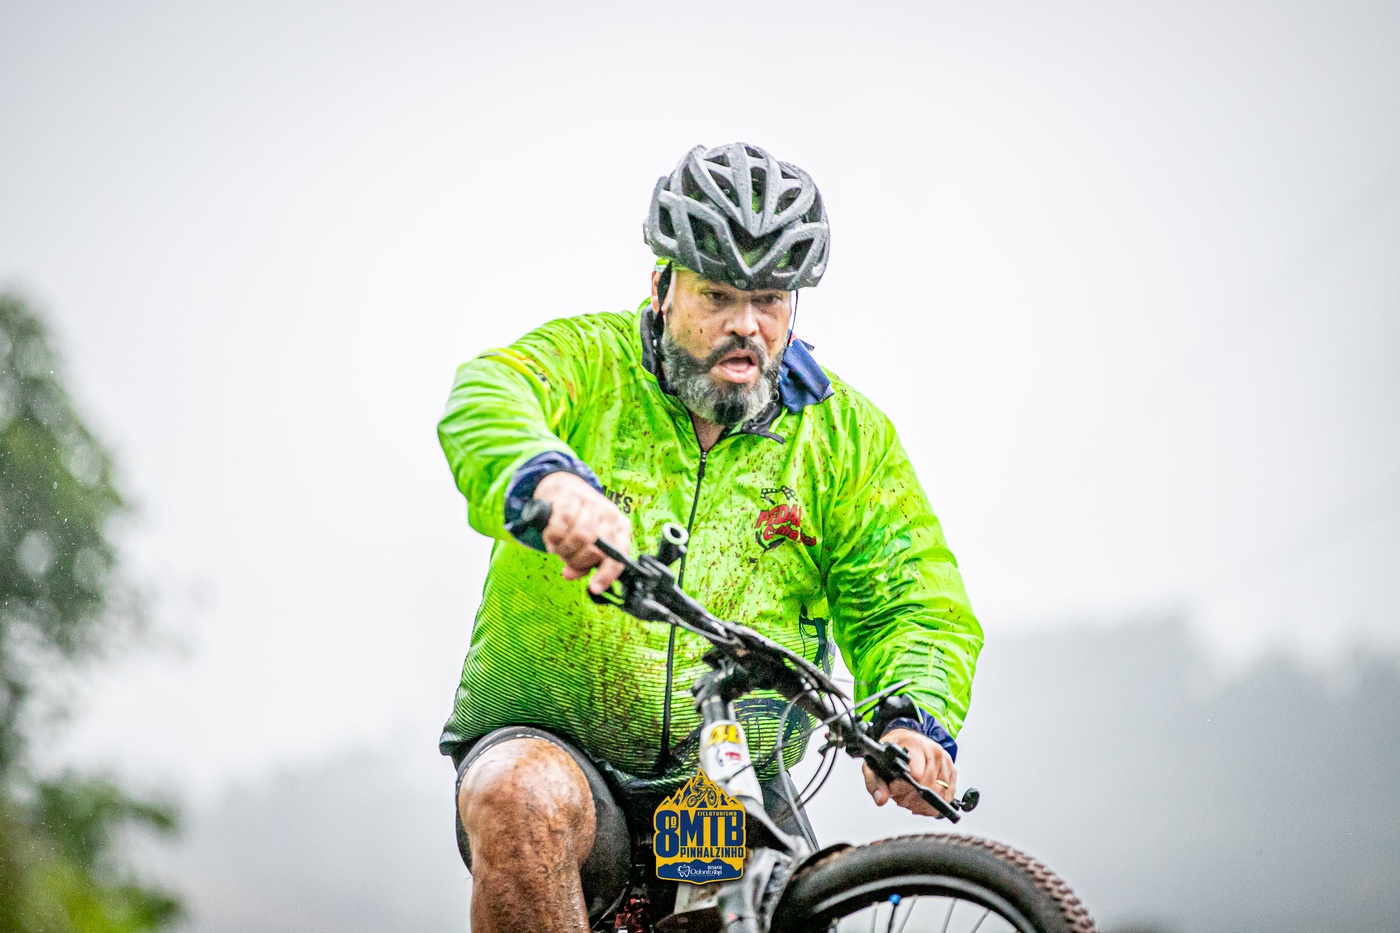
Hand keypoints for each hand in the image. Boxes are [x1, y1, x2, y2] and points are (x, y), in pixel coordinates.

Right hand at [532, 472, 632, 594]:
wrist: (564, 489)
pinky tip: (551, 535)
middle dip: (576, 561)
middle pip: (595, 550)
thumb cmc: (578, 523)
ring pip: (579, 538)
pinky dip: (553, 535)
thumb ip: (582, 564)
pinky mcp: (571, 498)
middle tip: (566, 557)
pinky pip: (562, 524)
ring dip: (563, 549)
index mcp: (620, 529)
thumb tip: (570, 574)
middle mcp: (610, 515)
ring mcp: (592, 504)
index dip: (606, 576)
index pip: (618, 557)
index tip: (593, 588)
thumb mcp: (587, 545)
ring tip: (558, 546)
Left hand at [862, 728, 956, 817]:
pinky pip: (947, 797)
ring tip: (909, 798)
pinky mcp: (952, 772)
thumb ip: (875, 782)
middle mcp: (934, 751)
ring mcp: (946, 762)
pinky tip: (920, 801)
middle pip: (928, 786)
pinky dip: (933, 805)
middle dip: (911, 798)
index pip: (916, 774)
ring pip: (940, 794)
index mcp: (916, 745)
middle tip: (899, 796)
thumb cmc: (893, 752)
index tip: (894, 788)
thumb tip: (881, 799)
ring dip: (922, 804)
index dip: (903, 787)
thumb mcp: (877, 763)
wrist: (906, 741)